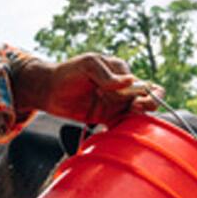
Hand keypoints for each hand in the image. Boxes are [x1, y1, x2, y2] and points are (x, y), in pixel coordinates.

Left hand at [16, 52, 161, 125]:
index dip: (146, 93)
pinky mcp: (106, 119)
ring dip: (137, 120)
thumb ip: (108, 74)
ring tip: (124, 120)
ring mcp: (115, 105)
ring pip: (137, 115)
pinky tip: (117, 132)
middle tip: (134, 109)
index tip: (135, 100)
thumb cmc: (68, 72)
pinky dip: (124, 131)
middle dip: (148, 106)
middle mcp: (122, 90)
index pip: (145, 84)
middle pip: (147, 100)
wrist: (48, 90)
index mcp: (121, 73)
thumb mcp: (88, 65)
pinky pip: (122, 126)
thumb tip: (130, 81)